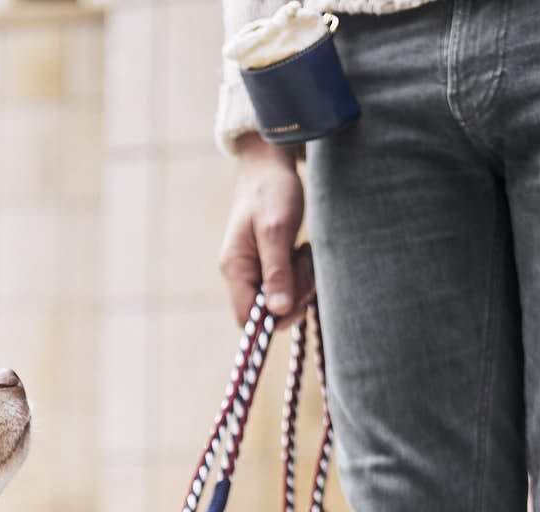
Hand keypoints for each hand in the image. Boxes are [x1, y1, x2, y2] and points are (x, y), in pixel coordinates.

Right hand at [218, 134, 315, 325]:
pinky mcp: (270, 263)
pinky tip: (301, 251)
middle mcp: (242, 274)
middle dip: (293, 296)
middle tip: (304, 265)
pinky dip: (301, 273)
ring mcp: (256, 269)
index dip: (272, 320)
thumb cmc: (270, 191)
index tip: (295, 299)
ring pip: (282, 299)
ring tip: (303, 252)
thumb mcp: (276, 230)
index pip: (247, 320)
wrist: (270, 163)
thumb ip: (277, 272)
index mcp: (235, 269)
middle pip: (268, 312)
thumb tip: (278, 311)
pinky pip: (288, 283)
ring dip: (301, 282)